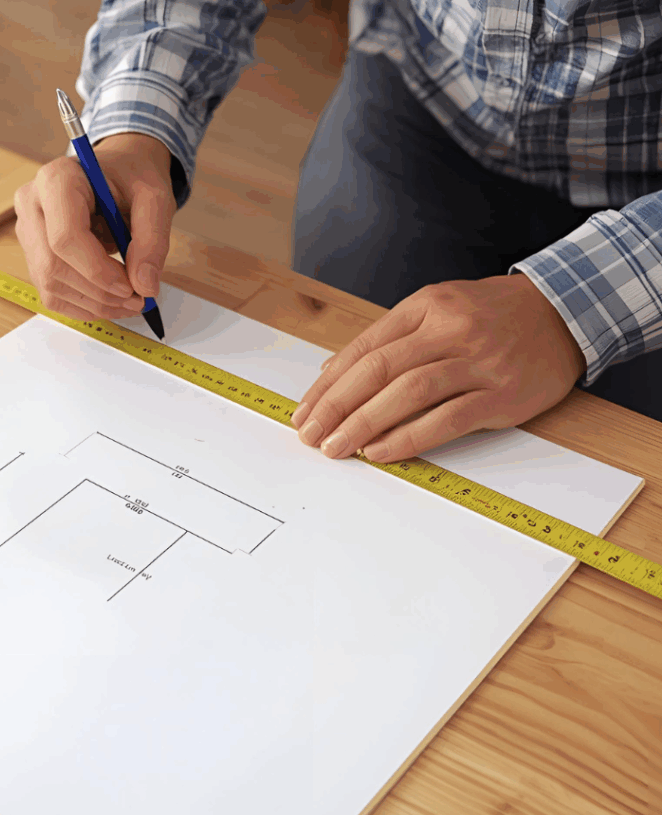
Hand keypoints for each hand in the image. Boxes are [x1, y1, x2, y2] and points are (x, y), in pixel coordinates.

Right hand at [14, 133, 176, 321]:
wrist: (117, 173)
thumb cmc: (131, 179)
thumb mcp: (154, 199)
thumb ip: (152, 240)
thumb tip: (144, 286)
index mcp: (57, 180)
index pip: (65, 237)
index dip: (97, 270)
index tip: (131, 286)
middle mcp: (32, 204)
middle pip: (53, 265)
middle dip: (98, 292)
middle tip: (137, 299)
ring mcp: (28, 232)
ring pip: (51, 285)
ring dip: (95, 303)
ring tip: (130, 300)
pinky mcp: (33, 256)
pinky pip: (52, 294)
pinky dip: (85, 306)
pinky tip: (111, 301)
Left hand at [289, 274, 586, 461]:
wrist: (566, 312)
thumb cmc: (492, 316)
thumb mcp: (438, 309)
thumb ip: (389, 339)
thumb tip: (333, 375)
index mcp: (427, 307)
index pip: (365, 348)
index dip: (329, 384)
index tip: (305, 411)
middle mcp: (450, 329)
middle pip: (379, 370)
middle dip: (337, 406)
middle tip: (311, 435)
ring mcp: (479, 361)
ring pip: (408, 393)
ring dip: (364, 424)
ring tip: (337, 447)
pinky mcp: (502, 394)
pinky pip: (446, 419)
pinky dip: (408, 437)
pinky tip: (380, 451)